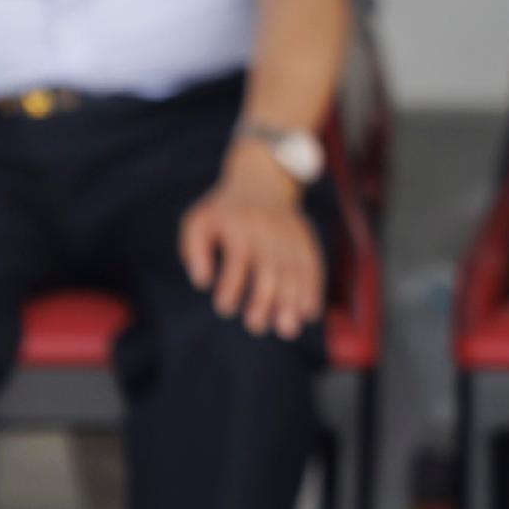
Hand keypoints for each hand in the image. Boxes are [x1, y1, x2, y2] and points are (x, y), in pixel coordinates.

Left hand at [178, 148, 323, 338]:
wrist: (263, 178)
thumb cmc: (222, 210)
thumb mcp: (198, 221)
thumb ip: (194, 250)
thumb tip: (202, 281)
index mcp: (240, 225)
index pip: (238, 259)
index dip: (232, 286)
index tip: (225, 308)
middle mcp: (269, 230)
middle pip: (271, 268)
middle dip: (266, 300)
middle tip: (256, 326)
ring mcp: (291, 234)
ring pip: (295, 270)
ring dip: (294, 301)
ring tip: (288, 329)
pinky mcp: (305, 239)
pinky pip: (313, 265)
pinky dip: (314, 289)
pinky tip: (310, 313)